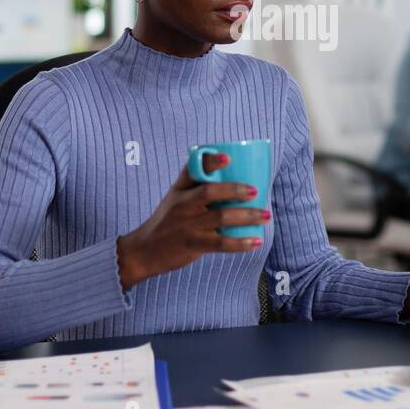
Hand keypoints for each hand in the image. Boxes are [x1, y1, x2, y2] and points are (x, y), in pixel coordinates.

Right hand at [115, 152, 269, 288]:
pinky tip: (256, 241)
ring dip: (247, 216)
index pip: (193, 169)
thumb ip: (195, 186)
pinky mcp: (193, 245)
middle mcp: (182, 205)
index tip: (228, 157)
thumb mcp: (174, 198)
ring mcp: (187, 225)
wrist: (144, 251)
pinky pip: (221, 243)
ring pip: (221, 217)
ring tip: (265, 215)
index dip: (211, 161)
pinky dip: (241, 243)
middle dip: (235, 190)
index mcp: (179, 189)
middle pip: (210, 191)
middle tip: (255, 191)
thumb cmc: (166, 221)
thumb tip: (230, 175)